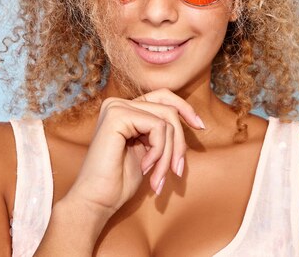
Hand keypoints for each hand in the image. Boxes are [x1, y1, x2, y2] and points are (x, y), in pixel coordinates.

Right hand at [66, 88, 204, 216]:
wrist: (97, 201)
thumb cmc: (120, 181)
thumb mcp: (149, 151)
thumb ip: (162, 132)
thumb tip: (192, 121)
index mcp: (125, 109)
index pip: (164, 97)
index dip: (185, 108)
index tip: (201, 127)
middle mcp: (118, 103)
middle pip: (169, 110)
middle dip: (178, 144)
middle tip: (177, 171)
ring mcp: (116, 107)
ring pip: (166, 121)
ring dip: (169, 154)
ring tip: (158, 177)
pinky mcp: (117, 115)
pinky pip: (158, 127)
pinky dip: (159, 151)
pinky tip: (145, 167)